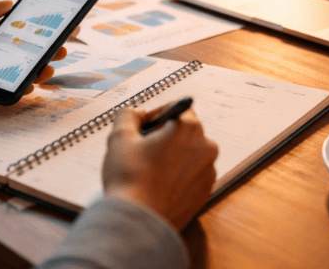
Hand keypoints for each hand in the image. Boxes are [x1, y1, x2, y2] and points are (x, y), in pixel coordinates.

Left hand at [0, 0, 71, 108]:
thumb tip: (11, 2)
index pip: (18, 31)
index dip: (39, 30)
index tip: (61, 26)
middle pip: (23, 54)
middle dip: (45, 52)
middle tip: (62, 50)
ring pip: (16, 75)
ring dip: (36, 73)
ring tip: (49, 70)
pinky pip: (0, 93)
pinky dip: (15, 92)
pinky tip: (28, 87)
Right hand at [102, 105, 218, 229]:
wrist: (138, 220)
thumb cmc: (129, 177)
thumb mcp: (120, 137)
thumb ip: (129, 115)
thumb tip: (136, 115)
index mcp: (189, 128)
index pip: (176, 108)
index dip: (156, 116)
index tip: (142, 129)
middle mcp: (206, 147)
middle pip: (185, 132)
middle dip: (165, 136)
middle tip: (143, 150)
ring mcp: (208, 172)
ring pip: (189, 154)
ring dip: (173, 156)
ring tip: (149, 170)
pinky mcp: (205, 193)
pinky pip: (192, 176)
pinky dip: (178, 176)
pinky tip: (158, 185)